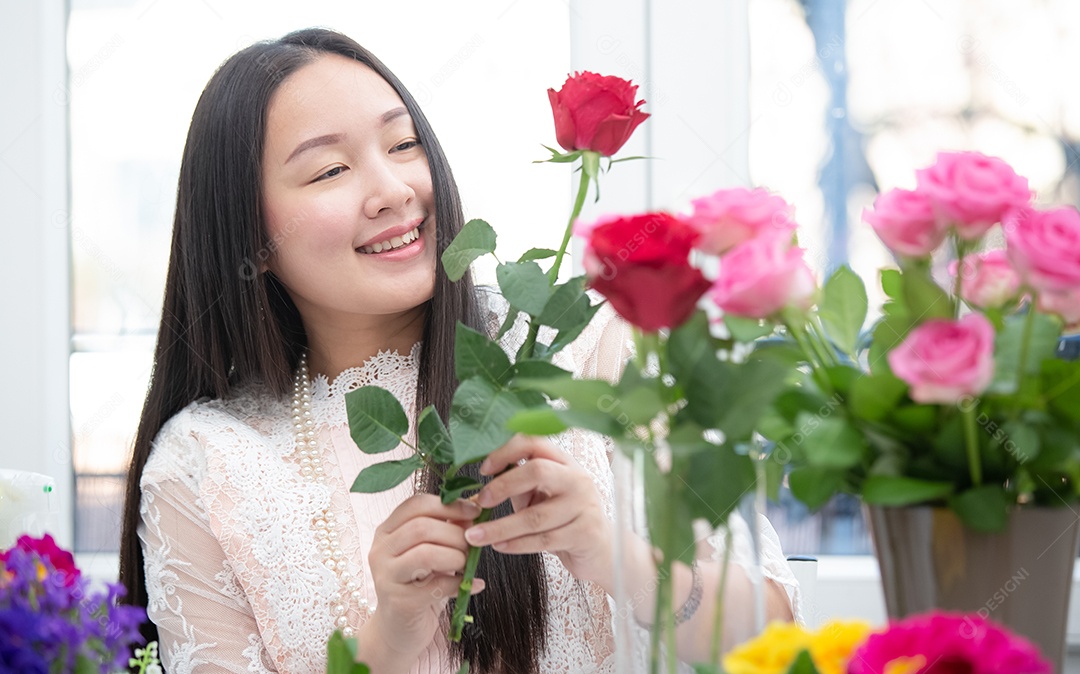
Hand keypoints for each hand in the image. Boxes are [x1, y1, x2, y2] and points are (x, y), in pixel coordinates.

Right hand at [363, 494, 484, 665]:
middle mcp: (380, 550)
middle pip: (421, 528)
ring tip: (466, 564)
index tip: (475, 512)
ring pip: (425, 554)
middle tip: (472, 545)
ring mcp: (386, 576)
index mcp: (387, 531)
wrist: (399, 629)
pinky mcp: (398, 602)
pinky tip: (470, 584)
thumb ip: (448, 529)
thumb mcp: (432, 551)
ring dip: (455, 556)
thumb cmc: (419, 585)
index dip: (449, 505)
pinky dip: (458, 582)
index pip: (416, 504)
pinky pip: (435, 585)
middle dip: (455, 534)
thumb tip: (474, 508)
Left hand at [464, 435, 613, 586]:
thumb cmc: (564, 519)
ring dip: (501, 527)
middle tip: (482, 500)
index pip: (535, 443)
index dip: (506, 451)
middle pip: (537, 471)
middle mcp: (577, 479)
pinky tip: (500, 546)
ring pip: (535, 516)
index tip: (485, 469)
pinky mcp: (584, 533)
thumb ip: (518, 486)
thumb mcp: (542, 496)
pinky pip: (544, 539)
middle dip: (504, 485)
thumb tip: (479, 490)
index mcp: (564, 462)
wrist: (600, 549)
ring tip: (476, 536)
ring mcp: (584, 506)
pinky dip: (517, 545)